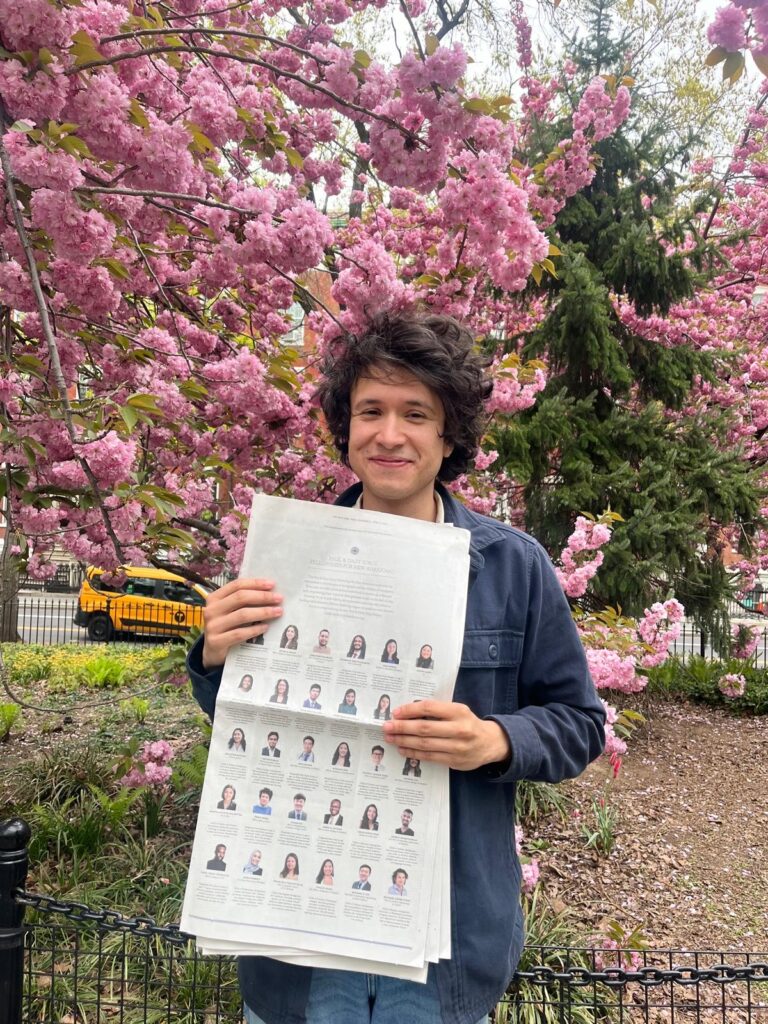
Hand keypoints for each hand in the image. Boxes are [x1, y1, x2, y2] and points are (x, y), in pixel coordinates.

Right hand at [202, 577, 282, 667]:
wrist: (212, 652)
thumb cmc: (226, 627)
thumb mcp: (229, 611)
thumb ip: (242, 601)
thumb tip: (269, 591)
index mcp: (214, 598)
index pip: (236, 585)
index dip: (255, 583)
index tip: (272, 584)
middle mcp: (211, 610)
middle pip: (240, 598)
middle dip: (262, 596)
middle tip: (279, 598)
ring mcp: (212, 626)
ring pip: (242, 615)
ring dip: (263, 612)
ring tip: (277, 612)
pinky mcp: (216, 642)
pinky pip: (239, 633)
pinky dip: (255, 629)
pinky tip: (266, 627)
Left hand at [382, 700, 510, 770]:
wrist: (490, 743)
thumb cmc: (468, 723)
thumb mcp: (457, 710)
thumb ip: (437, 711)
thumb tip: (408, 712)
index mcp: (459, 711)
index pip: (429, 708)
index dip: (410, 710)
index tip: (396, 712)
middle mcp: (459, 729)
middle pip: (424, 728)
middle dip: (402, 727)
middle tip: (387, 726)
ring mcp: (457, 747)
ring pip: (424, 744)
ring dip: (404, 741)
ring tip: (391, 737)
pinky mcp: (454, 761)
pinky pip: (429, 757)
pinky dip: (413, 752)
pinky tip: (402, 748)